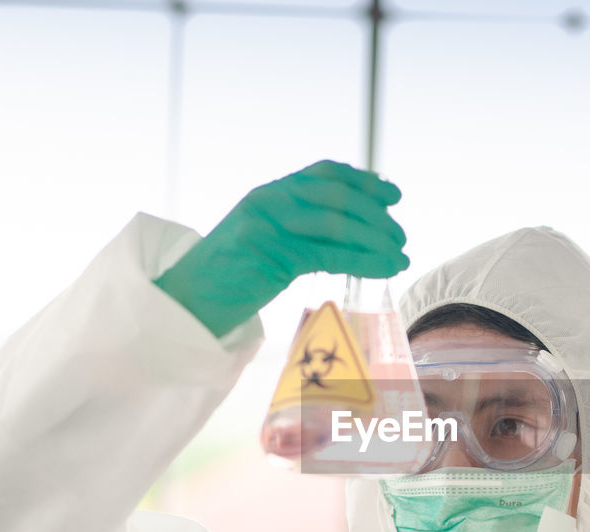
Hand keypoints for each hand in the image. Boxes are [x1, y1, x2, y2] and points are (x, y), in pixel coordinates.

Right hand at [155, 160, 408, 336]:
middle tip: (400, 235)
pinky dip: (364, 260)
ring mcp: (268, 226)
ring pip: (336, 224)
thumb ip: (298, 230)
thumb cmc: (230, 278)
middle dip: (375, 214)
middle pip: (336, 196)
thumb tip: (352, 232)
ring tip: (399, 256)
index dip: (363, 181)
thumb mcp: (264, 241)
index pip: (324, 174)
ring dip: (376, 239)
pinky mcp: (272, 255)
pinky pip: (329, 254)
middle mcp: (269, 201)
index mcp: (269, 194)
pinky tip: (385, 268)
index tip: (391, 194)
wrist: (189, 301)